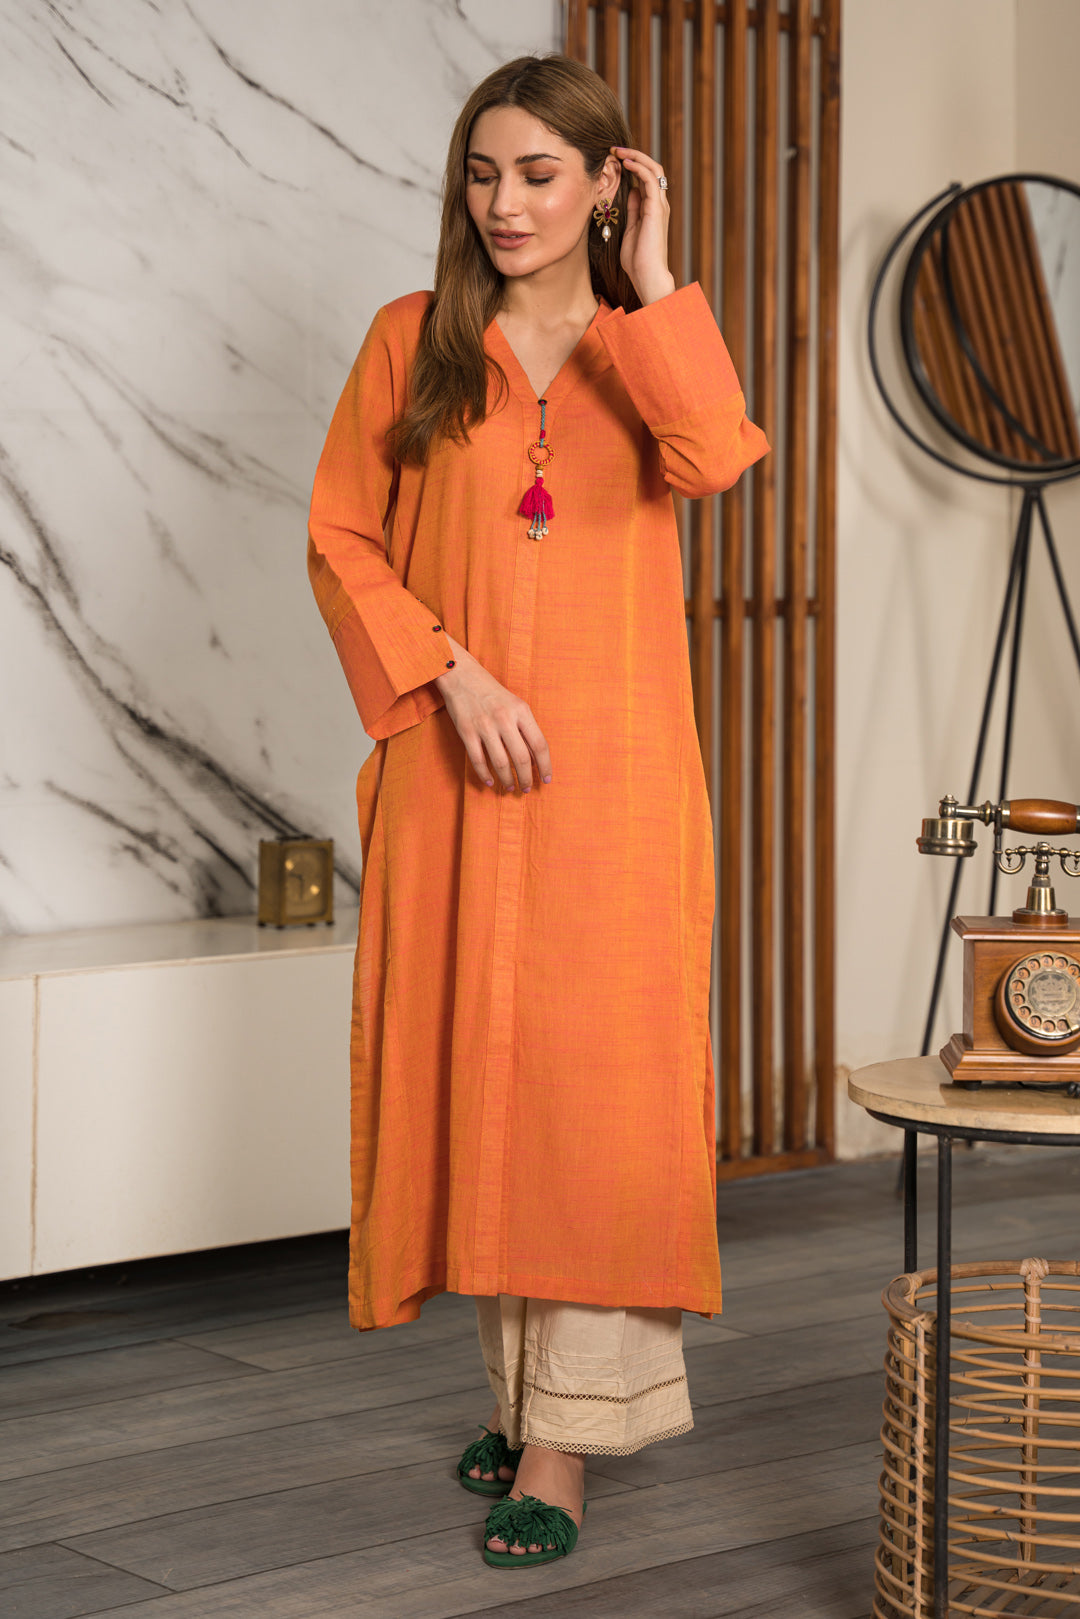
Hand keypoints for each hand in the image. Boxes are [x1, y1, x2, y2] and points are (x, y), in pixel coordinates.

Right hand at [434, 634, 551, 791]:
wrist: (462, 676)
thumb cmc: (493, 693)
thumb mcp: (516, 705)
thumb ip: (526, 729)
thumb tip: (535, 759)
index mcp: (521, 711)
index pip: (539, 745)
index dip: (545, 766)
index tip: (546, 779)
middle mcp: (504, 719)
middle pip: (521, 758)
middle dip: (526, 778)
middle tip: (527, 788)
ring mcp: (484, 726)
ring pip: (500, 763)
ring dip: (507, 780)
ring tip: (510, 788)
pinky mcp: (466, 732)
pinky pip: (478, 760)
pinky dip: (484, 774)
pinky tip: (490, 781)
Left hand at [611, 146, 676, 306]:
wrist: (647, 276)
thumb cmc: (638, 260)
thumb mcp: (630, 229)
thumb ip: (632, 210)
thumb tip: (630, 192)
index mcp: (651, 208)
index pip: (644, 178)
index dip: (631, 165)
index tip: (613, 159)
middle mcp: (658, 204)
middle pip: (650, 169)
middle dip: (633, 155)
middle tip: (614, 149)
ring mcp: (659, 205)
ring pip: (653, 169)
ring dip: (635, 156)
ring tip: (618, 151)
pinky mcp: (656, 209)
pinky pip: (651, 180)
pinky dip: (639, 167)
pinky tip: (626, 163)